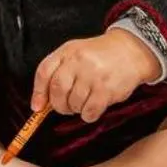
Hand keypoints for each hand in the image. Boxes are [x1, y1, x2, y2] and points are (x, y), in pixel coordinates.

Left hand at [31, 31, 157, 122]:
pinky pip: (89, 111)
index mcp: (67, 51)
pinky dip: (88, 115)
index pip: (44, 72)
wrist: (129, 51)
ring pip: (73, 103)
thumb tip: (39, 103)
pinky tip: (92, 108)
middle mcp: (79, 61)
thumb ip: (57, 72)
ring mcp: (93, 75)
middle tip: (65, 106)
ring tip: (83, 102)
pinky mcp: (107, 89)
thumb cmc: (98, 56)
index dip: (38, 92)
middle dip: (58, 104)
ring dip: (75, 109)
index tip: (37, 106)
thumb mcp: (74, 54)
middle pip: (57, 90)